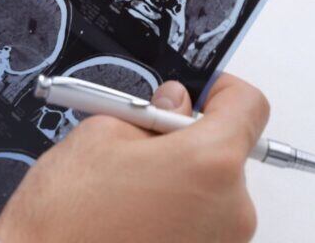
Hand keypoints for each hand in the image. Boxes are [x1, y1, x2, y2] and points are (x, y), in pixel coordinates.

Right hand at [0, 74, 269, 242]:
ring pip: (211, 192)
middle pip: (226, 153)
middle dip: (187, 141)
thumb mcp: (99, 134)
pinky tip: (131, 216)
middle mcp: (231, 210)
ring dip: (179, 181)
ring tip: (126, 188)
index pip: (248, 106)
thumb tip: (172, 105)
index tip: (199, 91)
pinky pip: (199, 225)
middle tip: (139, 143)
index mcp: (210, 163)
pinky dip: (173, 214)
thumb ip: (149, 114)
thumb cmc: (66, 216)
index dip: (221, 89)